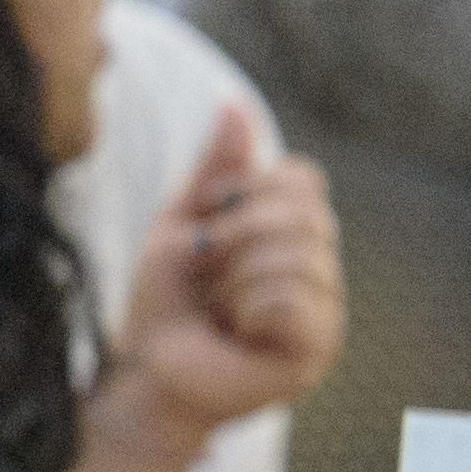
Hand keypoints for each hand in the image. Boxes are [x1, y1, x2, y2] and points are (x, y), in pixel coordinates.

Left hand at [100, 108, 341, 453]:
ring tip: (219, 308)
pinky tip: (237, 331)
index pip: (303, 179)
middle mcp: (321, 269)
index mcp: (296, 235)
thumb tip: (233, 103)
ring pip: (296, 257)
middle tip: (206, 270)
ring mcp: (326, 312)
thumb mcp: (182, 221)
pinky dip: (250, 309)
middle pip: (303, 213)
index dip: (246, 192)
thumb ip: (215, 169)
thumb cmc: (165, 302)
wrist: (145, 368)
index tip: (205, 226)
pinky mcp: (317, 351)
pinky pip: (294, 302)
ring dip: (234, 278)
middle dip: (234, 235)